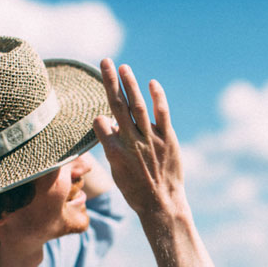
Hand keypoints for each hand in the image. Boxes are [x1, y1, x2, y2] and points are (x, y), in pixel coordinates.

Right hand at [92, 58, 186, 218]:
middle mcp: (131, 143)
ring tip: (123, 67)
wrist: (161, 205)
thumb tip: (107, 124)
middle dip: (110, 82)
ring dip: (131, 85)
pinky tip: (152, 83)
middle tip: (104, 61)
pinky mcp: (168, 140)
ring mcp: (150, 140)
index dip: (99, 119)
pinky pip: (162, 115)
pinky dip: (157, 98)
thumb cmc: (136, 191)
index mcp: (114, 152)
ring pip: (138, 107)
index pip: (101, 125)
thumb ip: (111, 146)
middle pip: (118, 107)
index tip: (100, 119)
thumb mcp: (116, 172)